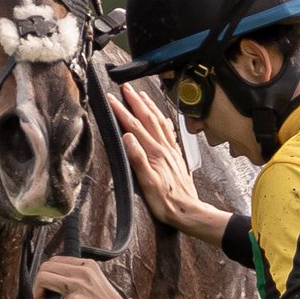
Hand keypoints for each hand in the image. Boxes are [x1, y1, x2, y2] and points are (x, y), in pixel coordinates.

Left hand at [38, 255, 175, 298]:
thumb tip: (54, 287)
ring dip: (40, 293)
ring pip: (42, 277)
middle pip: (46, 266)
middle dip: (40, 284)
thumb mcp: (96, 285)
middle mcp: (83, 271)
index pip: (55, 261)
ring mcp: (77, 285)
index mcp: (88, 266)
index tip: (50, 289)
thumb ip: (77, 281)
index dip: (48, 276)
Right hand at [111, 83, 198, 227]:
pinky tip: (162, 118)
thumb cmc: (166, 202)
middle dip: (135, 101)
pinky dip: (163, 121)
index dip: (121, 111)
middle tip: (125, 87)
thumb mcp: (147, 184)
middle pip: (148, 118)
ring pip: (160, 122)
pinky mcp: (177, 156)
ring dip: (149, 106)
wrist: (189, 211)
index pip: (134, 126)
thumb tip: (127, 137)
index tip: (111, 98)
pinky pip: (170, 132)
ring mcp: (172, 151)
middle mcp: (164, 148)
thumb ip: (137, 159)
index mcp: (154, 153)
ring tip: (142, 95)